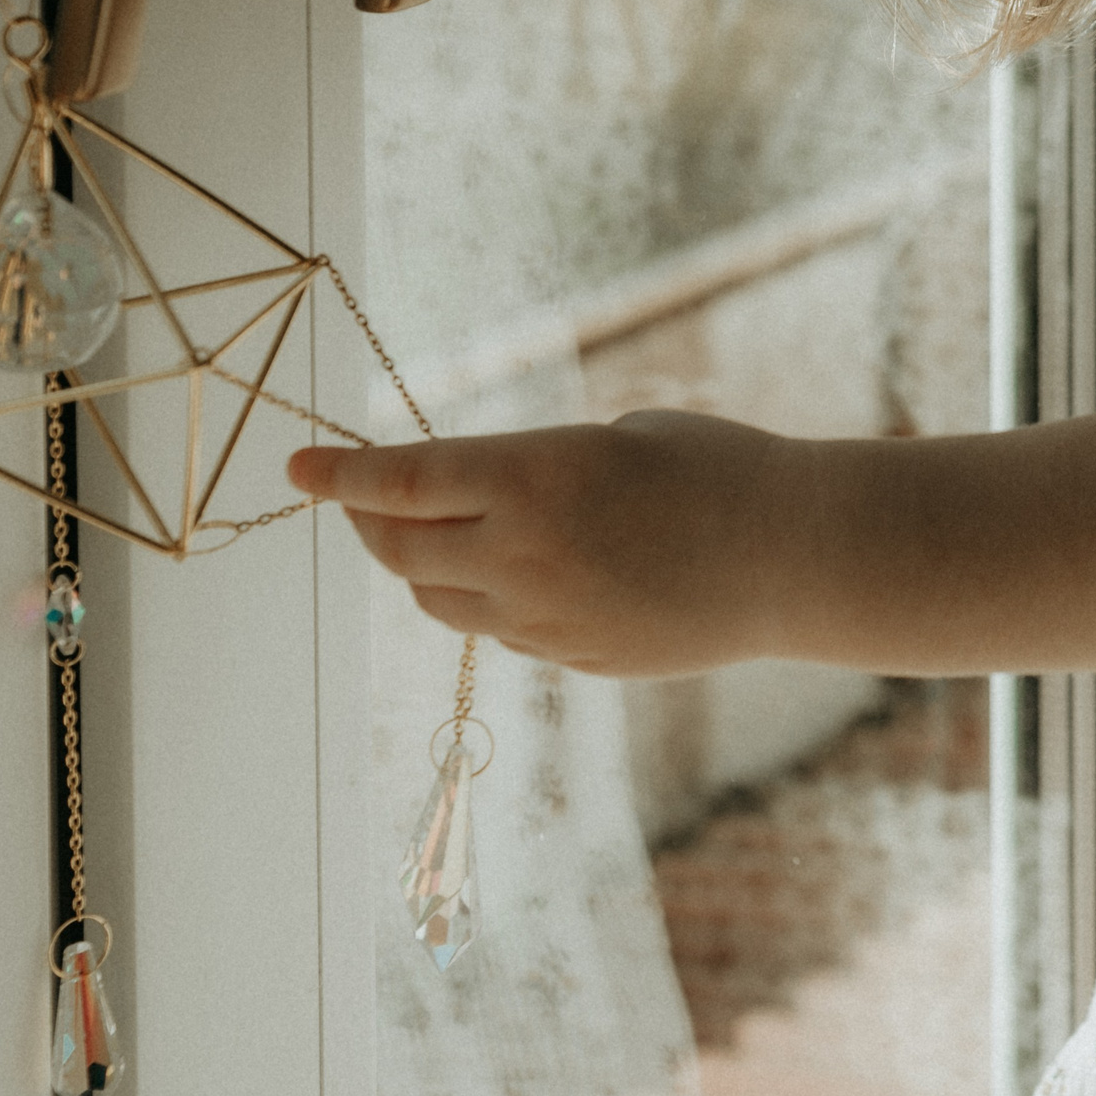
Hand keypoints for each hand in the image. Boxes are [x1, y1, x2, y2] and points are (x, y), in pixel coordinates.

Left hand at [287, 411, 804, 676]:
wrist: (799, 557)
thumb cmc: (718, 467)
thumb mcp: (617, 437)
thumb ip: (538, 471)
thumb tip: (488, 501)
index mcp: (531, 478)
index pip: (399, 481)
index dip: (338, 473)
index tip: (297, 465)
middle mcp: (523, 555)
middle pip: (400, 547)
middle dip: (371, 519)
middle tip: (366, 494)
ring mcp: (545, 619)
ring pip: (438, 599)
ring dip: (422, 563)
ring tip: (439, 530)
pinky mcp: (574, 659)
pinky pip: (500, 630)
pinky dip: (486, 598)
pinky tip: (518, 570)